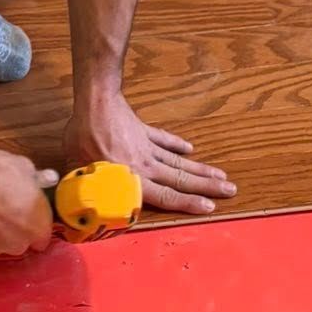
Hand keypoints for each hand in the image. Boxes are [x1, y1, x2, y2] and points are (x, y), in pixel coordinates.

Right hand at [0, 148, 56, 258]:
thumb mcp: (23, 168)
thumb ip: (34, 181)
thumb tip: (42, 179)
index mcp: (35, 227)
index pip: (41, 239)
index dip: (32, 226)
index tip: (25, 217)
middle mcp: (15, 244)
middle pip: (17, 243)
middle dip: (11, 230)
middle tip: (0, 210)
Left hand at [63, 94, 234, 215]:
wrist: (96, 104)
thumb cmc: (84, 138)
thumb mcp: (79, 169)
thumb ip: (87, 189)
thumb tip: (80, 206)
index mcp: (133, 177)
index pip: (165, 196)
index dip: (187, 203)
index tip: (209, 207)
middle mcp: (146, 165)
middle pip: (181, 179)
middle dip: (207, 186)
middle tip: (231, 190)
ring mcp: (148, 147)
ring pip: (179, 161)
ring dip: (201, 169)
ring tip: (222, 176)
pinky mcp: (144, 131)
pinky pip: (163, 139)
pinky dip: (177, 144)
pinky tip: (189, 149)